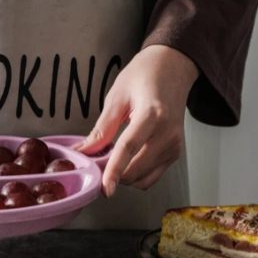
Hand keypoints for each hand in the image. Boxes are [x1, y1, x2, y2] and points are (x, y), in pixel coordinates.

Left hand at [76, 45, 198, 196]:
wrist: (174, 68)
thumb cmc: (145, 76)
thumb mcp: (117, 97)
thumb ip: (101, 129)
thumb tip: (82, 152)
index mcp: (152, 114)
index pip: (129, 148)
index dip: (114, 171)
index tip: (105, 189)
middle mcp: (168, 133)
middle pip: (136, 169)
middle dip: (112, 175)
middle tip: (96, 164)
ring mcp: (174, 145)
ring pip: (143, 178)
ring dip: (123, 177)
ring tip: (111, 160)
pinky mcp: (175, 154)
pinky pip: (151, 177)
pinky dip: (135, 176)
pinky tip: (126, 162)